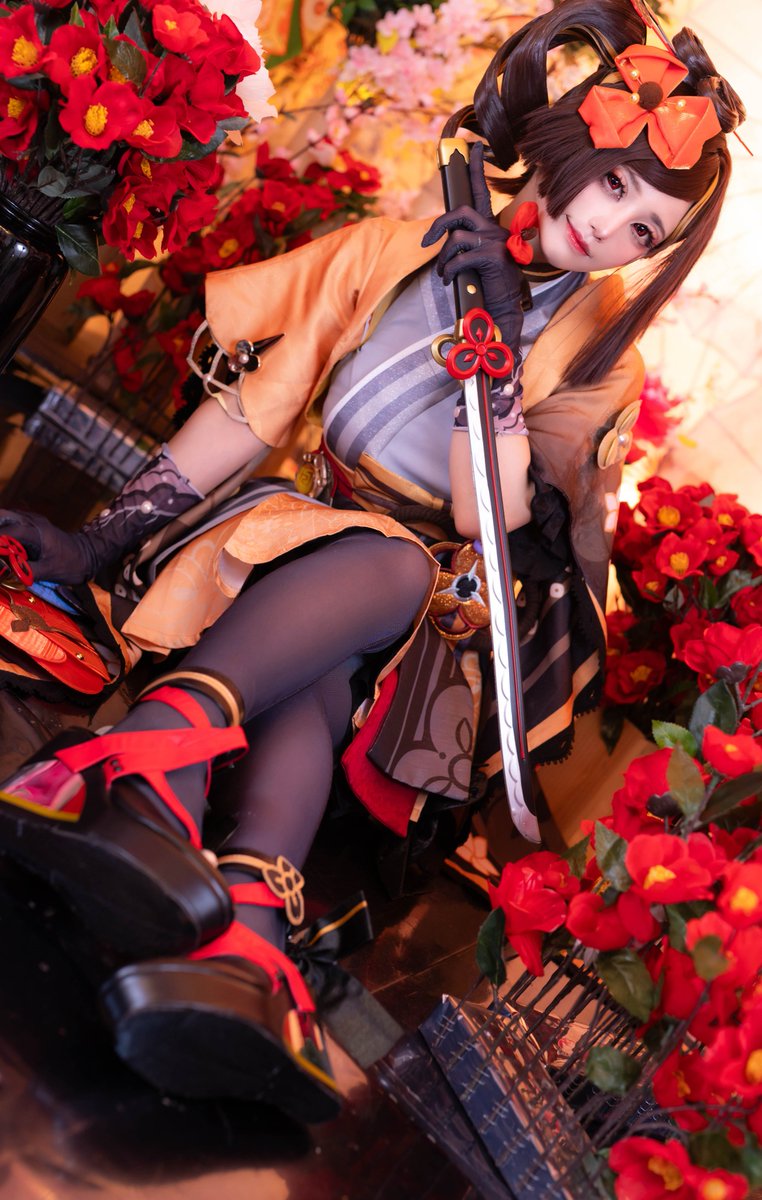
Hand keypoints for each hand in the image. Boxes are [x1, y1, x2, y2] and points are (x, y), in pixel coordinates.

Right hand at [0, 510, 91, 583]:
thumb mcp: (49, 571)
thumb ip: (27, 570)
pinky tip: (4, 543)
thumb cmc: (72, 564)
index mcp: (36, 531)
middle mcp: (33, 521)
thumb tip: (7, 571)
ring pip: (7, 517)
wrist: (90, 555)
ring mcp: (34, 520)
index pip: (8, 532)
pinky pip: (14, 522)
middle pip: (3, 516)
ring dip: (0, 528)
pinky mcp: (35, 525)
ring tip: (1, 547)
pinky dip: (5, 529)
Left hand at [421, 142, 524, 344]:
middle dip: (437, 226)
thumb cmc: (488, 285)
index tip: (475, 147)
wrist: (504, 308)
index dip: (477, 168)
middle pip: (460, 212)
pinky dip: (449, 271)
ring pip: (456, 238)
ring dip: (443, 258)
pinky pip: (460, 257)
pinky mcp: (492, 257)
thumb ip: (465, 245)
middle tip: (426, 243)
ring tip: (443, 274)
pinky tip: (450, 280)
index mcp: (491, 227)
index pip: (481, 191)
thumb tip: (444, 240)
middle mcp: (495, 230)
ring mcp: (495, 243)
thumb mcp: (476, 260)